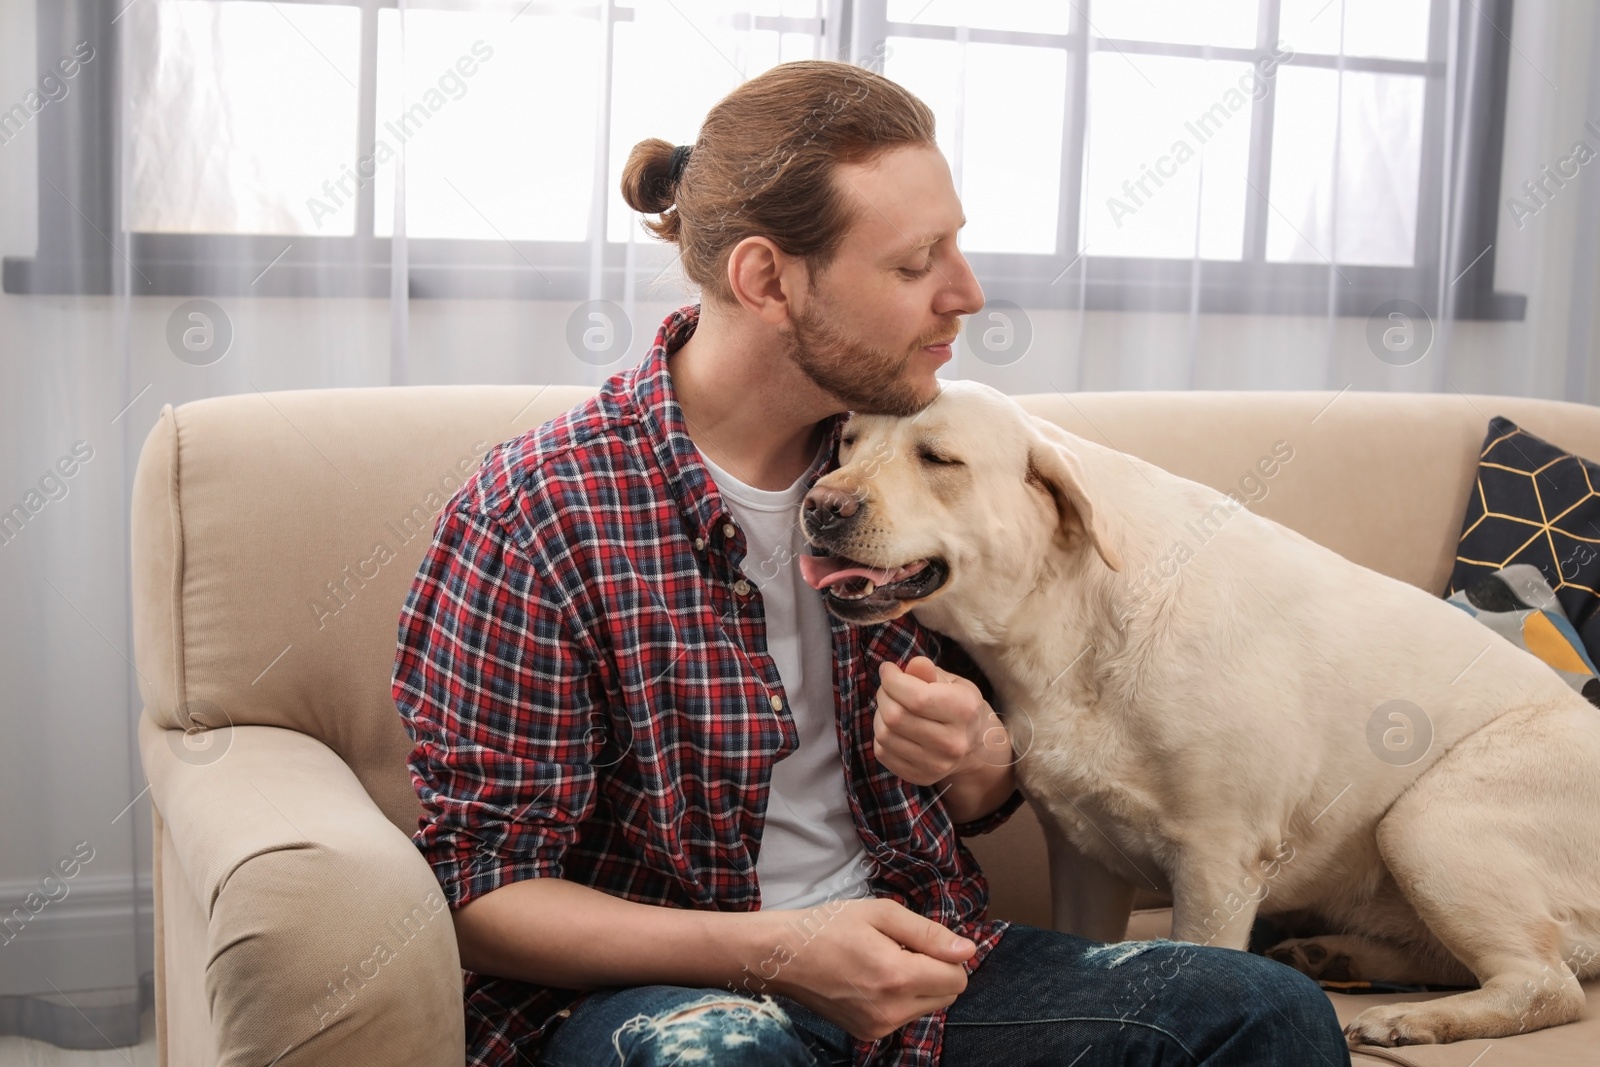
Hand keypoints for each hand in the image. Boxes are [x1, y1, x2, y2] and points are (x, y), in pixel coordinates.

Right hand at [756, 898, 974, 1040]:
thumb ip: (929, 933)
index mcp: (896, 976)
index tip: (919, 941)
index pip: (958, 978)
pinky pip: (905, 1017)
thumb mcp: (881, 913)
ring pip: (929, 1007)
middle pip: (948, 995)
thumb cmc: (830, 926)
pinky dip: (900, 999)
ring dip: (918, 986)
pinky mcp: (868, 1034)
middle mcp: (891, 1009)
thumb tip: (968, 950)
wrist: (784, 956)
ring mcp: (879, 1027)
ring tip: (882, 963)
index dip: (947, 955)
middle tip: (899, 949)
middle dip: (935, 971)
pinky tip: (872, 980)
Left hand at [874, 656, 1003, 785]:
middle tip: (888, 687)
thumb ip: (930, 672)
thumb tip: (914, 665)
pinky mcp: (920, 777)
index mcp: (964, 711)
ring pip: (884, 735)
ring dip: (880, 714)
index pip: (917, 697)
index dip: (892, 680)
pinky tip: (893, 727)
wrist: (975, 747)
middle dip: (883, 695)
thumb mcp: (953, 682)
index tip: (887, 669)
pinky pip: (882, 752)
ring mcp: (936, 764)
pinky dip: (881, 735)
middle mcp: (952, 742)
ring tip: (891, 705)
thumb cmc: (958, 705)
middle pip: (896, 716)